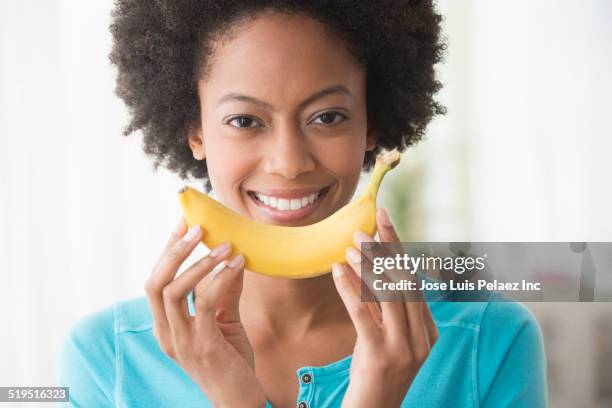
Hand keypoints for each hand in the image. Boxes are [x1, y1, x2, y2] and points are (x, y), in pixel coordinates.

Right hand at [145, 217, 266, 407]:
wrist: (240, 400)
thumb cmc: (231, 362)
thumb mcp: (226, 321)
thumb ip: (225, 292)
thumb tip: (232, 258)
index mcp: (166, 326)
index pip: (156, 281)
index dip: (167, 251)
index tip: (182, 223)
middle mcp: (167, 334)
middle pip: (155, 282)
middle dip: (174, 251)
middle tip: (197, 227)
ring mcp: (182, 341)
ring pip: (174, 291)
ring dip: (200, 262)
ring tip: (224, 245)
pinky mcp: (203, 346)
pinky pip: (205, 303)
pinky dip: (219, 278)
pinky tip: (236, 264)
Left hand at [332, 208, 437, 407]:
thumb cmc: (377, 372)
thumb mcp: (389, 337)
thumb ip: (387, 308)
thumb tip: (372, 267)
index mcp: (428, 330)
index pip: (414, 280)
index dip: (398, 249)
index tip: (385, 222)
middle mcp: (421, 337)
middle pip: (405, 281)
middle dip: (387, 249)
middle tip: (368, 225)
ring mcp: (404, 347)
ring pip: (389, 294)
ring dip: (368, 265)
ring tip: (351, 245)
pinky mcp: (380, 355)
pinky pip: (364, 314)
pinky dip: (350, 288)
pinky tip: (338, 270)